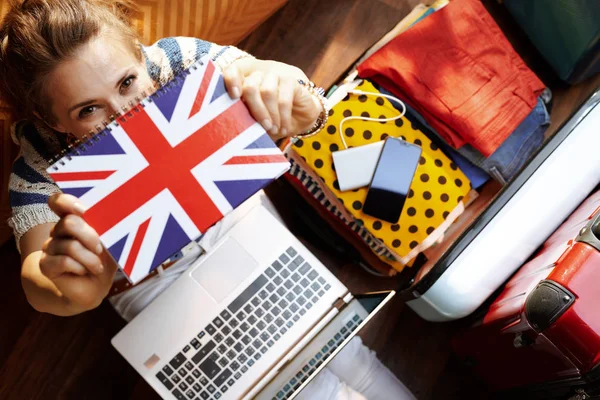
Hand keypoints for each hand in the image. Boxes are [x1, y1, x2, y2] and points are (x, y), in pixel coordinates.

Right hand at [40, 193, 114, 311]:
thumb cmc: (104, 260)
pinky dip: (80, 267)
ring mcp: (50, 247)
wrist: (95, 287)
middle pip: (69, 223)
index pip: (59, 201)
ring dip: (90, 259)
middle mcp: (58, 230)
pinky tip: (84, 271)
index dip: (68, 202)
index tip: (83, 210)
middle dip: (91, 237)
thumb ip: (107, 227)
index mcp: (73, 219)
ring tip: (96, 267)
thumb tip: (116, 212)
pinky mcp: (45, 264)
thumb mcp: (110, 241)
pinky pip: (64, 261)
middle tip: (100, 249)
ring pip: (70, 246)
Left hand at [223, 58, 322, 138]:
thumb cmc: (270, 119)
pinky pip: (284, 99)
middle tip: (263, 127)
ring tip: (273, 129)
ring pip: (267, 91)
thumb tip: (234, 125)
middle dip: (256, 110)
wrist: (299, 118)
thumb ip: (243, 115)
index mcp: (244, 79)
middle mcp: (259, 73)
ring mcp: (275, 75)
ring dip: (270, 114)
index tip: (234, 96)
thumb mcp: (254, 119)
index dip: (231, 80)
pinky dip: (283, 117)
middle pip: (250, 85)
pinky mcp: (291, 81)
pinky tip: (283, 128)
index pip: (233, 70)